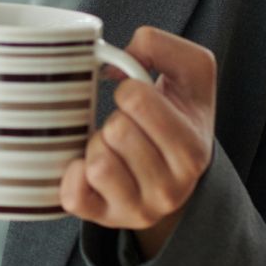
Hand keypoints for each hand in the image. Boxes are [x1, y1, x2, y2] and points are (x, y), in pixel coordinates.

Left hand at [60, 25, 216, 258]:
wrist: (175, 172)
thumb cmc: (176, 113)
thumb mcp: (189, 72)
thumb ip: (160, 45)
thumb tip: (113, 64)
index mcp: (193, 148)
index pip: (138, 100)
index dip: (129, 89)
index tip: (138, 98)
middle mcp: (172, 187)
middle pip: (116, 130)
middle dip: (114, 118)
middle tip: (127, 127)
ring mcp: (139, 209)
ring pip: (96, 163)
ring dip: (95, 146)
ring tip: (112, 147)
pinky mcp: (105, 220)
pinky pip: (74, 196)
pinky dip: (72, 175)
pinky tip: (86, 166)